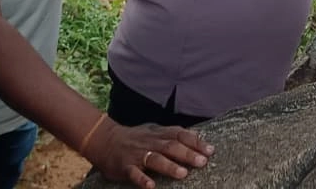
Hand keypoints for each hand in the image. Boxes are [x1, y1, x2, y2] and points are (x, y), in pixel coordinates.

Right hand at [88, 118, 212, 188]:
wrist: (104, 139)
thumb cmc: (136, 138)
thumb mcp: (154, 132)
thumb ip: (172, 136)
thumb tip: (197, 140)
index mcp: (158, 134)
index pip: (180, 134)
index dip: (195, 141)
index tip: (210, 150)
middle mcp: (150, 142)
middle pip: (170, 146)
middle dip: (187, 154)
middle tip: (202, 162)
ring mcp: (137, 154)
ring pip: (155, 159)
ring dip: (169, 166)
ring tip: (183, 174)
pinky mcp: (125, 166)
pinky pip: (134, 173)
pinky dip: (142, 179)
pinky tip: (150, 186)